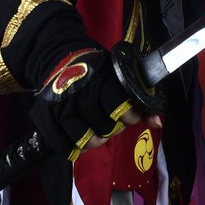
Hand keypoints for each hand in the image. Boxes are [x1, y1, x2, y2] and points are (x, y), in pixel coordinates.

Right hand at [27, 47, 159, 156]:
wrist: (57, 56)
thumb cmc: (94, 68)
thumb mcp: (116, 73)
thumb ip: (137, 98)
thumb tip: (158, 124)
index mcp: (101, 79)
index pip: (120, 104)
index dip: (130, 116)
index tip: (132, 117)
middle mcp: (81, 93)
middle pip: (103, 124)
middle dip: (113, 129)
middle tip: (114, 126)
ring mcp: (61, 105)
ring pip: (81, 136)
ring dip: (94, 141)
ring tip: (99, 137)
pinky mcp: (46, 115)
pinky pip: (60, 143)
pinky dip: (71, 148)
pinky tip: (79, 143)